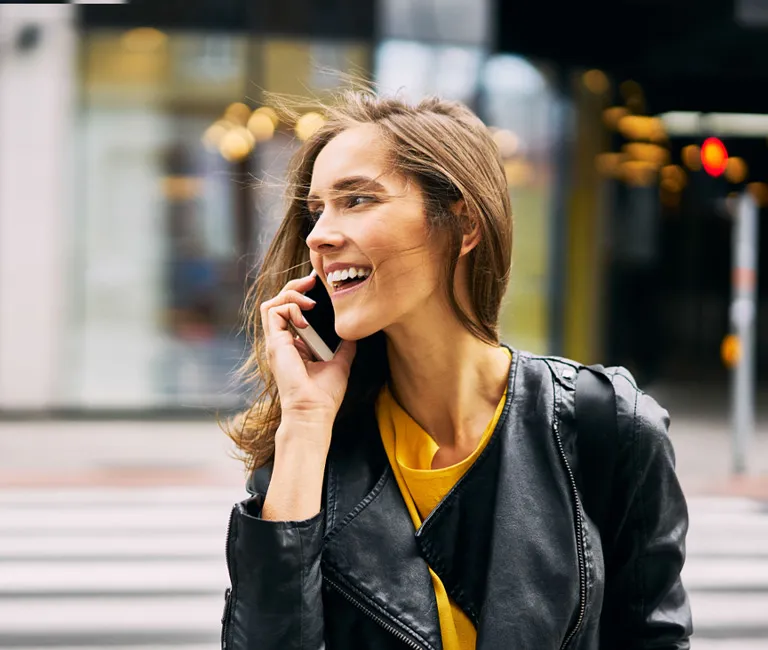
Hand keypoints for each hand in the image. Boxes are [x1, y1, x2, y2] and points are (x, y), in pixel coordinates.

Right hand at [260, 273, 355, 429]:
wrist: (314, 410)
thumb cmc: (324, 394)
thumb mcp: (340, 362)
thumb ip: (345, 346)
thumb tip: (354, 332)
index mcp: (294, 346)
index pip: (291, 313)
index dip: (301, 296)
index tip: (319, 288)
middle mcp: (282, 342)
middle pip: (278, 303)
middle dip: (294, 287)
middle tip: (312, 280)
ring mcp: (276, 342)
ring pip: (271, 304)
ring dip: (290, 294)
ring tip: (310, 300)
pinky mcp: (274, 343)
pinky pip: (273, 311)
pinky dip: (289, 307)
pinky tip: (305, 317)